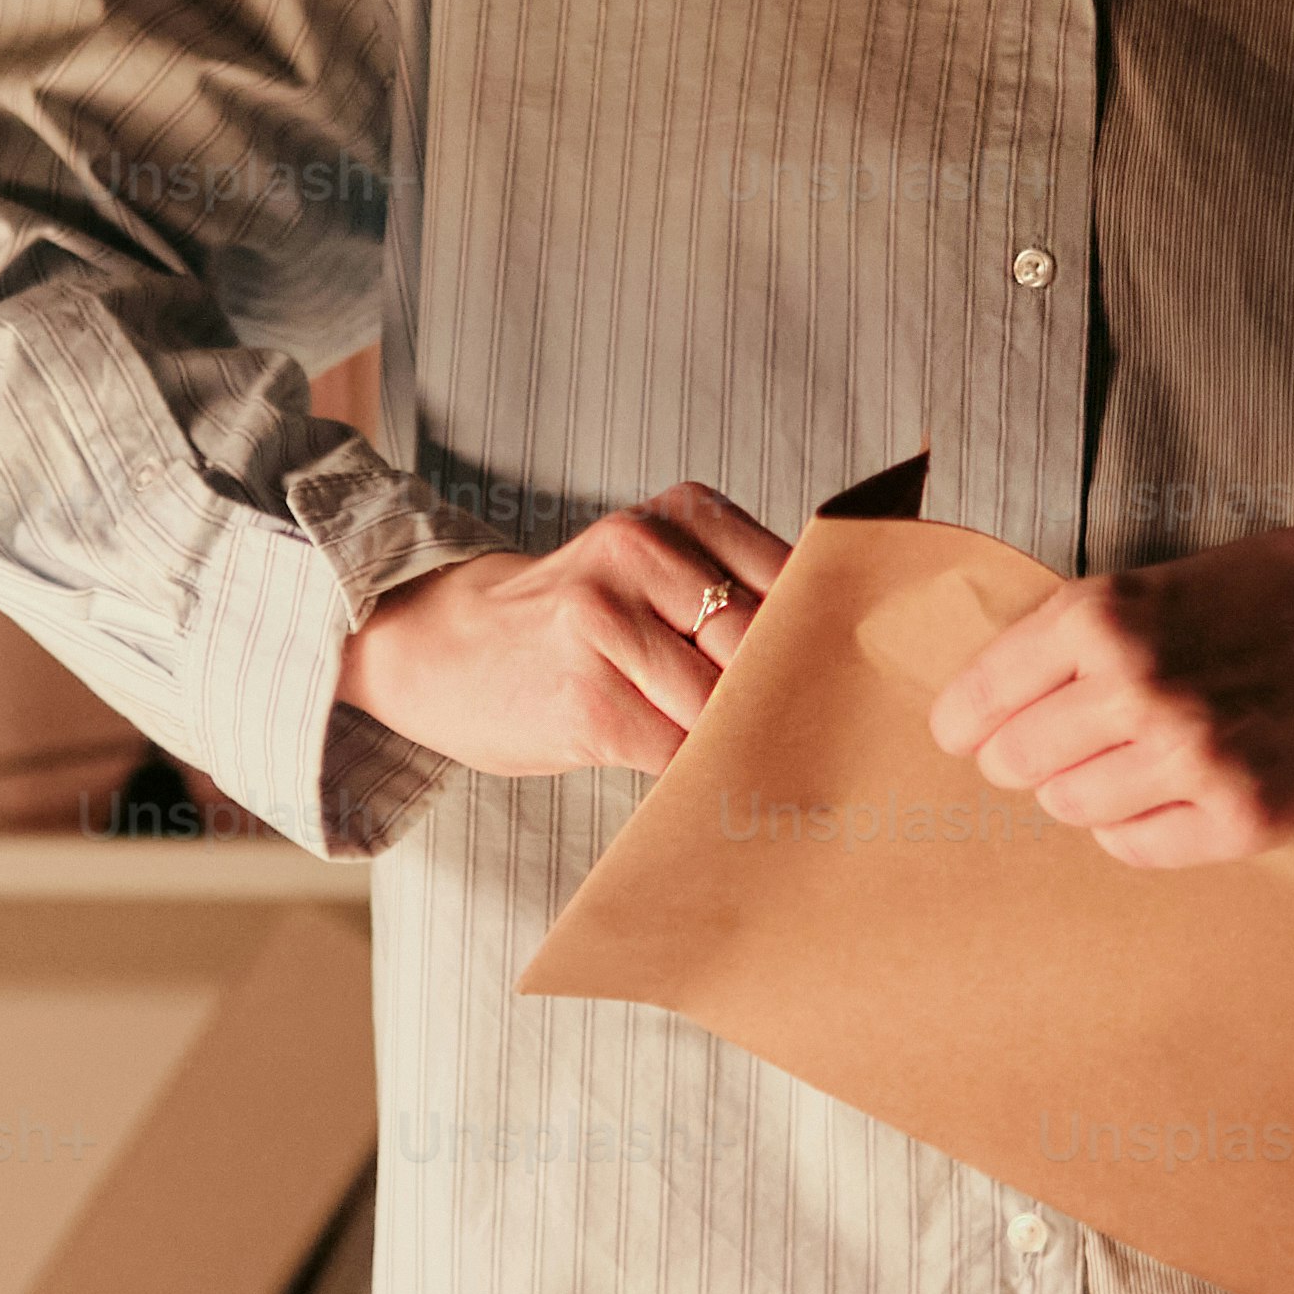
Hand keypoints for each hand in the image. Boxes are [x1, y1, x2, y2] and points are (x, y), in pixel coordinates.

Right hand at [333, 482, 795, 776]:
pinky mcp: (586, 699)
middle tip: (810, 739)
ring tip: (752, 762)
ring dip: (743, 742)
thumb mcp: (652, 572)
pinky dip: (698, 774)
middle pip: (764, 644)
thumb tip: (838, 673)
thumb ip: (735, 600)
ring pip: (724, 703)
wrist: (443, 647)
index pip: (796, 582)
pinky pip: (678, 751)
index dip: (823, 643)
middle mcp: (642, 552)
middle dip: (785, 698)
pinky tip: (698, 780)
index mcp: (681, 513)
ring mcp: (605, 622)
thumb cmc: (571, 622)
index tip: (851, 686)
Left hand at [925, 500, 1293, 868]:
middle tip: (1063, 745)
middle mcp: (1137, 690)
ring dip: (1091, 789)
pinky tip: (1178, 789)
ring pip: (1072, 809)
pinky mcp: (1239, 818)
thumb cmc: (1271, 592)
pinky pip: (1135, 848)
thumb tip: (981, 707)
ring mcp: (1190, 760)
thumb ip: (1070, 638)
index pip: (976, 705)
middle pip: (1015, 765)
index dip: (967, 724)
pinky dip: (1141, 826)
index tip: (968, 736)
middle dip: (1027, 757)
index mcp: (1102, 617)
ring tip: (1143, 755)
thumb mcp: (1152, 580)